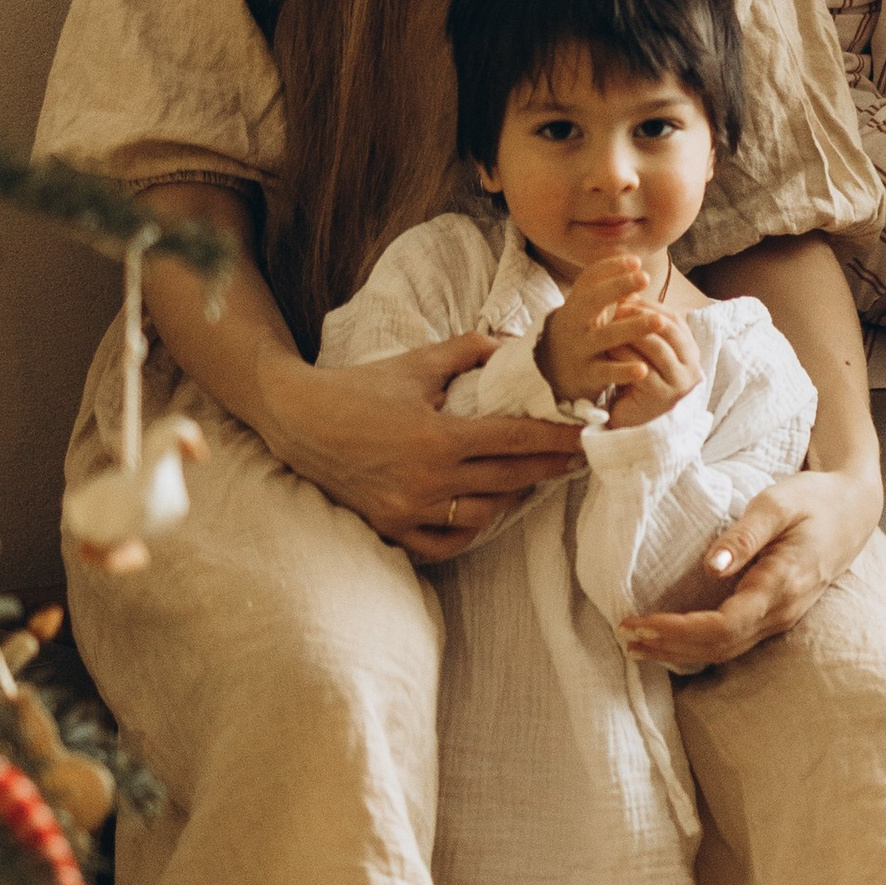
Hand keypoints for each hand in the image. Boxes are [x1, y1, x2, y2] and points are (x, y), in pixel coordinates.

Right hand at [265, 336, 585, 561]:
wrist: (297, 420)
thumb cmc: (358, 387)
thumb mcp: (416, 363)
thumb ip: (468, 350)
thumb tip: (512, 341)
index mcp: (439, 437)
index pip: (516, 439)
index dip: (557, 438)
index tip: (588, 435)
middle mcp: (429, 480)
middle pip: (510, 480)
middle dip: (548, 467)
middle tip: (576, 459)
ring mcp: (409, 510)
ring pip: (484, 516)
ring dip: (511, 498)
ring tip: (527, 480)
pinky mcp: (391, 528)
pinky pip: (446, 542)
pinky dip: (469, 530)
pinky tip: (483, 511)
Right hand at [539, 254, 688, 417]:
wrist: (551, 369)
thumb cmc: (581, 329)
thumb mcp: (587, 306)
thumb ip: (606, 285)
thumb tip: (634, 260)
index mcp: (577, 302)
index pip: (590, 278)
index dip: (610, 268)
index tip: (635, 261)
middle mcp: (575, 322)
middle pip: (593, 300)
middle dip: (617, 287)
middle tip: (645, 278)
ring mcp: (580, 348)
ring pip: (605, 336)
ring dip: (633, 328)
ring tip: (659, 321)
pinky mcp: (586, 375)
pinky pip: (606, 372)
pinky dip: (624, 371)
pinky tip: (643, 369)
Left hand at [594, 292, 705, 430]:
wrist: (634, 421)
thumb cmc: (638, 380)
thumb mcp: (642, 349)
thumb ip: (640, 325)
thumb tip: (626, 291)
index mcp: (690, 351)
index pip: (674, 319)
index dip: (650, 305)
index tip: (626, 296)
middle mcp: (691, 366)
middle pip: (668, 329)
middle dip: (642, 315)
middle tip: (619, 306)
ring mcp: (679, 383)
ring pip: (656, 348)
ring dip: (632, 332)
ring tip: (611, 323)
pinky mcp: (662, 397)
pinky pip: (643, 369)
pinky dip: (626, 355)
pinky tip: (610, 348)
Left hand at [620, 460, 881, 669]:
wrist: (855, 511)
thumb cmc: (815, 501)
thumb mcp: (778, 503)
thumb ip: (744, 535)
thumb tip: (711, 565)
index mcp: (781, 583)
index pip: (723, 625)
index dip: (677, 630)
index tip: (639, 622)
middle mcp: (781, 611)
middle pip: (719, 645)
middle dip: (669, 646)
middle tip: (626, 636)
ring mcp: (781, 618)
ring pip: (726, 650)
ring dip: (680, 651)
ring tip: (639, 644)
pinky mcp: (776, 615)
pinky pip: (735, 642)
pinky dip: (699, 646)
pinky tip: (674, 640)